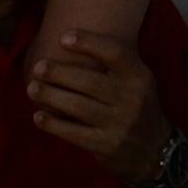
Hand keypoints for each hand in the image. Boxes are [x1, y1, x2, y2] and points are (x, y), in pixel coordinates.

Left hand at [24, 29, 171, 183]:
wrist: (154, 150)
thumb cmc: (135, 107)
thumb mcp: (137, 82)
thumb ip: (114, 66)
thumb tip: (69, 42)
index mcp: (140, 77)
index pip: (115, 53)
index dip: (89, 43)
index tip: (63, 38)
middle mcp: (132, 99)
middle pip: (90, 81)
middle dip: (59, 73)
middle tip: (38, 67)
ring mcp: (119, 124)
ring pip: (78, 106)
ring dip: (50, 96)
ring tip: (32, 88)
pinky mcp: (105, 145)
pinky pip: (73, 132)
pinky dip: (52, 124)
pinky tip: (39, 116)